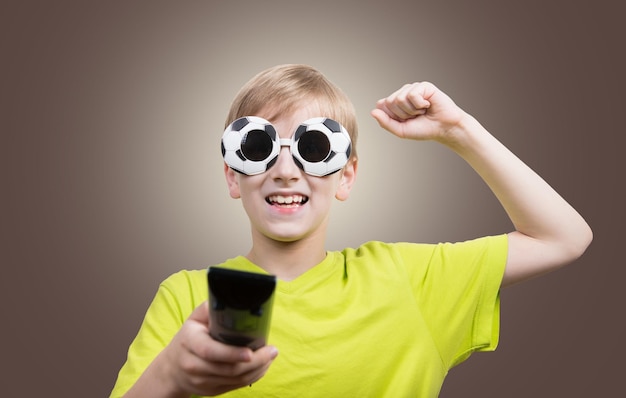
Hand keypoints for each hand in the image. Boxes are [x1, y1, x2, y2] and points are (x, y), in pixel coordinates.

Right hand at [159, 301, 277, 396]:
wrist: (171, 369)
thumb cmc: (187, 339)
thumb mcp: (193, 320)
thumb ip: (209, 308)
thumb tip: (229, 298)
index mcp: (189, 343)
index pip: (211, 351)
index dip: (232, 353)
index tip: (251, 351)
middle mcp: (194, 365)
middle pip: (229, 368)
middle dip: (255, 361)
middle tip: (272, 350)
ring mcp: (202, 381)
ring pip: (236, 379)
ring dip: (258, 369)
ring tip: (270, 356)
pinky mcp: (211, 391)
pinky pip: (236, 386)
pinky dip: (252, 376)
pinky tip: (262, 366)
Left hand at [371, 81, 465, 143]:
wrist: (444, 128)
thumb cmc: (424, 129)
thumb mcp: (401, 130)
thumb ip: (385, 122)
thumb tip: (373, 112)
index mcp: (396, 103)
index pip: (382, 105)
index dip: (393, 117)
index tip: (405, 121)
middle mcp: (403, 94)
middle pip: (390, 102)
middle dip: (403, 114)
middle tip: (415, 116)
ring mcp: (413, 89)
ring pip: (400, 98)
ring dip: (412, 110)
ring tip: (422, 111)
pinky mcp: (424, 86)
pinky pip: (412, 95)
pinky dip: (419, 105)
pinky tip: (427, 105)